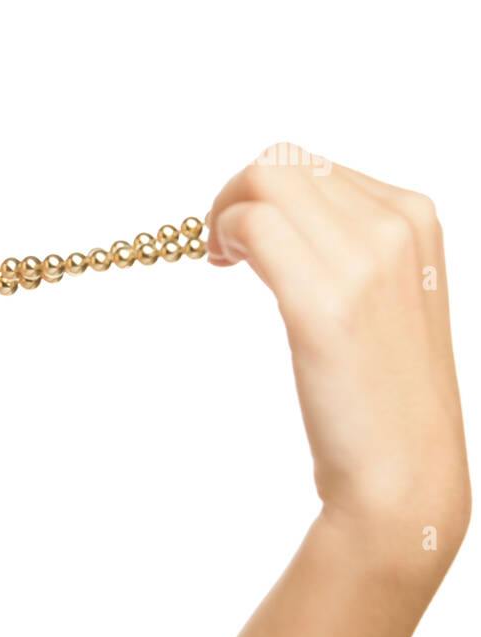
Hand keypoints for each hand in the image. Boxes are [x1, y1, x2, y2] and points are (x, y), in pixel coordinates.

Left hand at [203, 142, 469, 534]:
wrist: (405, 477)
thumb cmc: (381, 394)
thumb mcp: (386, 299)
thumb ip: (348, 248)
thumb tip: (280, 212)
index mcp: (416, 220)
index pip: (315, 164)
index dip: (265, 191)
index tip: (246, 236)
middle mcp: (397, 229)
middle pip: (285, 160)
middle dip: (237, 193)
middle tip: (221, 246)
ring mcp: (367, 263)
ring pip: (266, 179)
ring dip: (224, 211)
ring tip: (219, 257)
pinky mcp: (325, 304)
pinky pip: (255, 226)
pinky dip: (222, 234)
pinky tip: (222, 267)